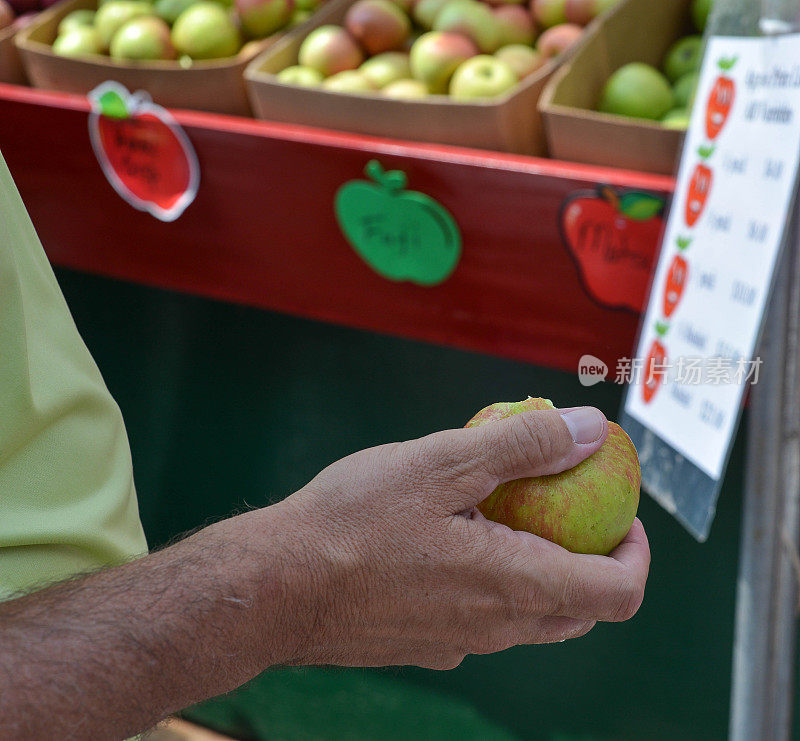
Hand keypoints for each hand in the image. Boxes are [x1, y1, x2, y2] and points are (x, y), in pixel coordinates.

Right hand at [273, 406, 650, 669]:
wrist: (274, 588)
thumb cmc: (353, 521)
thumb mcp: (442, 462)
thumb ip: (524, 445)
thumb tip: (591, 429)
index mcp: (514, 586)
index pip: (618, 594)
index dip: (636, 553)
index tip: (620, 512)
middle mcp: (495, 630)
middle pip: (579, 611)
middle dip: (592, 562)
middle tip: (569, 510)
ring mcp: (457, 645)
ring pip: (529, 618)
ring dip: (540, 572)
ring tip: (504, 517)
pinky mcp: (422, 647)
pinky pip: (480, 620)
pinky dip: (491, 584)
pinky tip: (446, 544)